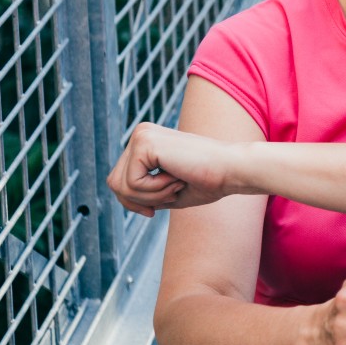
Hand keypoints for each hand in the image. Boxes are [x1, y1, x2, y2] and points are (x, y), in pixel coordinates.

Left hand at [106, 122, 243, 215]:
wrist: (231, 169)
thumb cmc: (209, 180)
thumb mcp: (167, 190)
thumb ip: (144, 191)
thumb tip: (121, 197)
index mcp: (146, 141)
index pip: (119, 179)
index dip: (133, 202)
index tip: (153, 211)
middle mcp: (141, 133)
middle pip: (114, 183)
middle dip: (138, 201)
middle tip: (170, 194)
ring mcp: (141, 135)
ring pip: (120, 185)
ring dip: (149, 197)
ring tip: (175, 185)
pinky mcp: (145, 143)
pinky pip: (132, 183)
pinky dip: (154, 191)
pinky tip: (176, 178)